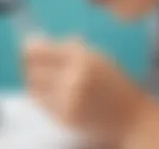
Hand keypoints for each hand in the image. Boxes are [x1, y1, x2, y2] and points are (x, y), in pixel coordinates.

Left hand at [23, 37, 146, 146]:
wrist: (131, 117)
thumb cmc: (113, 81)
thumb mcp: (96, 55)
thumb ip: (68, 47)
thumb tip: (37, 41)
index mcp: (82, 57)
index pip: (40, 50)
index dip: (30, 47)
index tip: (27, 45)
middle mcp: (73, 78)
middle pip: (32, 68)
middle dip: (27, 62)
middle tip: (28, 60)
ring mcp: (68, 100)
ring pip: (33, 86)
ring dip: (32, 78)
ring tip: (39, 74)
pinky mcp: (65, 118)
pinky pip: (41, 103)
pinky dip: (40, 94)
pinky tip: (48, 90)